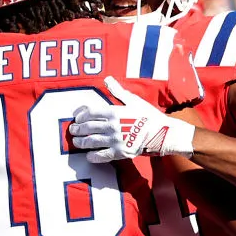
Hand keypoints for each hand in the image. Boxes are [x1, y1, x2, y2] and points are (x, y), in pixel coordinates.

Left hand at [68, 77, 195, 162]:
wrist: (163, 133)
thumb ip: (118, 91)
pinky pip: (101, 156)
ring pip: (90, 142)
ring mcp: (115, 140)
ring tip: (77, 142)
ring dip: (80, 142)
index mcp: (114, 112)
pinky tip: (89, 155)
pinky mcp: (119, 153)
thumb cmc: (148, 115)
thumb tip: (108, 79)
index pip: (89, 112)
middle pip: (87, 127)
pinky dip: (92, 156)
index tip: (76, 117)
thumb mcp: (133, 100)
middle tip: (73, 130)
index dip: (80, 115)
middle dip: (77, 129)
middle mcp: (112, 126)